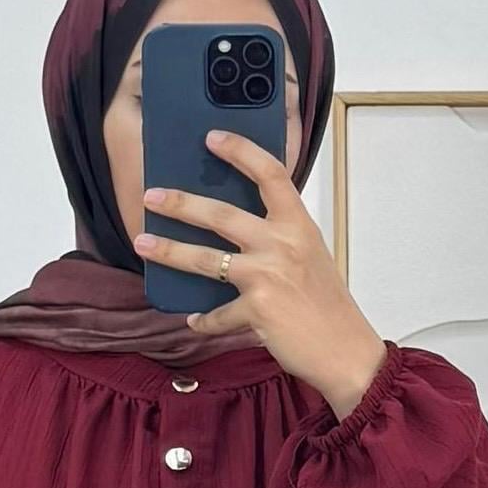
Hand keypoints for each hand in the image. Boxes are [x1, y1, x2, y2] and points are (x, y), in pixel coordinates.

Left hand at [134, 128, 388, 419]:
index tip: (212, 137)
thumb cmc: (326, 302)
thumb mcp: (309, 254)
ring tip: (142, 244)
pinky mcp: (257, 311)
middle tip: (151, 196)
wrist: (344, 350)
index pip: (270, 174)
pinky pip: (217, 314)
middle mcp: (283, 244)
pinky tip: (194, 319)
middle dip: (180, 203)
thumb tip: (232, 225)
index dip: (240, 151)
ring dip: (169, 251)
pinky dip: (204, 320)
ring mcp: (268, 277)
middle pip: (221, 215)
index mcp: (299, 224)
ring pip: (205, 260)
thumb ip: (279, 235)